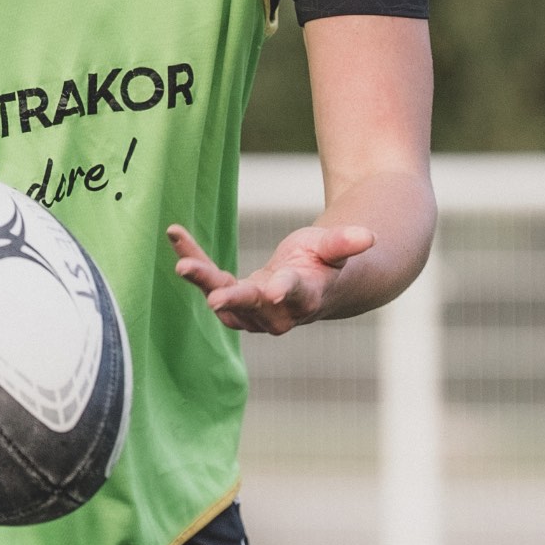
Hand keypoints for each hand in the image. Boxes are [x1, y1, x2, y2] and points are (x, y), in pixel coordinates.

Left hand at [168, 222, 375, 334]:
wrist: (311, 285)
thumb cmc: (325, 264)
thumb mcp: (333, 248)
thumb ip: (345, 243)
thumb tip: (369, 236)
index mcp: (305, 297)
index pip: (294, 295)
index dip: (285, 291)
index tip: (274, 290)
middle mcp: (276, 311)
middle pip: (252, 305)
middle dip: (232, 301)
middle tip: (213, 299)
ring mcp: (251, 309)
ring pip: (224, 298)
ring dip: (202, 280)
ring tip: (182, 264)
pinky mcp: (232, 299)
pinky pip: (209, 280)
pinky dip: (194, 259)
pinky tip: (176, 233)